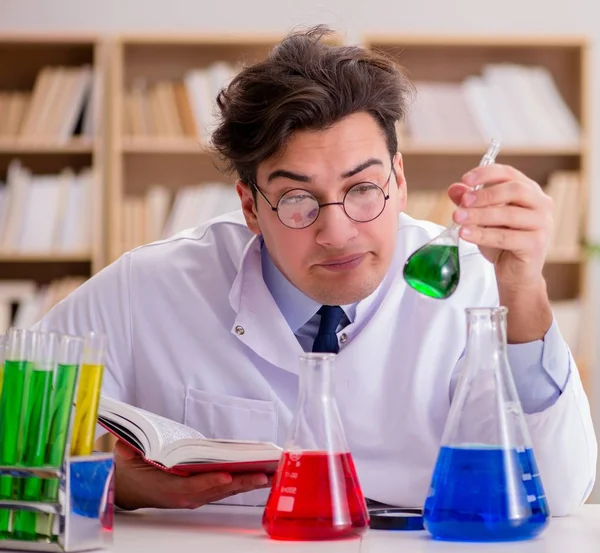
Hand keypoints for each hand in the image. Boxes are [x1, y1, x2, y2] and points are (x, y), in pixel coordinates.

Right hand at [113, 441, 271, 509]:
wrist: (130, 488)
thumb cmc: (133, 471)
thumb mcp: (125, 459)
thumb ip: (126, 453)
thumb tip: (124, 447)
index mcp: (169, 488)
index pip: (192, 487)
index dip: (210, 481)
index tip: (227, 475)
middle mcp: (186, 496)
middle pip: (217, 489)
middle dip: (241, 483)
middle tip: (263, 475)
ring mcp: (196, 496)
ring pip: (226, 490)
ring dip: (248, 483)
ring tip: (271, 474)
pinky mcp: (203, 493)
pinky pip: (226, 488)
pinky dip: (243, 482)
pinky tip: (260, 476)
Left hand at [448, 163, 552, 289]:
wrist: (514, 273)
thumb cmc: (501, 243)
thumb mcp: (482, 219)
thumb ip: (470, 203)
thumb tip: (455, 189)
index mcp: (529, 191)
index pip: (510, 174)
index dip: (487, 173)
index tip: (466, 179)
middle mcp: (541, 204)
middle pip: (514, 190)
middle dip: (484, 195)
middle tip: (463, 202)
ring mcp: (542, 224)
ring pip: (509, 214)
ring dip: (480, 215)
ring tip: (458, 218)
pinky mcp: (536, 244)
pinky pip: (506, 237)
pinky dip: (483, 235)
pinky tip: (465, 234)